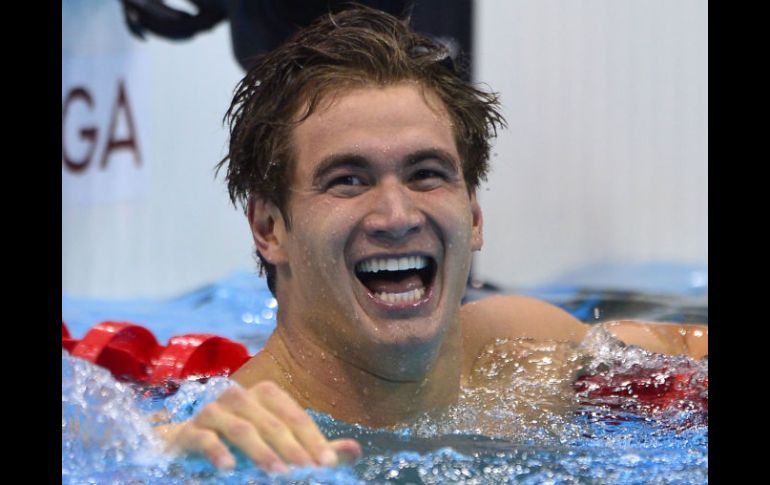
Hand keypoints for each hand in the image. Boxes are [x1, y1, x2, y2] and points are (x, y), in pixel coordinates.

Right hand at [156, 381, 361, 471]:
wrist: (189, 443)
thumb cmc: (245, 442)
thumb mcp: (282, 445)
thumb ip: (316, 448)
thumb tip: (356, 451)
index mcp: (267, 394)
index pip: (295, 417)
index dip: (313, 441)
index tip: (327, 465)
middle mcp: (241, 396)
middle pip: (272, 423)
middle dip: (292, 449)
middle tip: (307, 472)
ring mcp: (214, 410)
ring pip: (242, 428)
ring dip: (261, 452)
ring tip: (277, 474)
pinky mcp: (191, 429)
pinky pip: (206, 437)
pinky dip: (219, 452)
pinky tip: (229, 468)